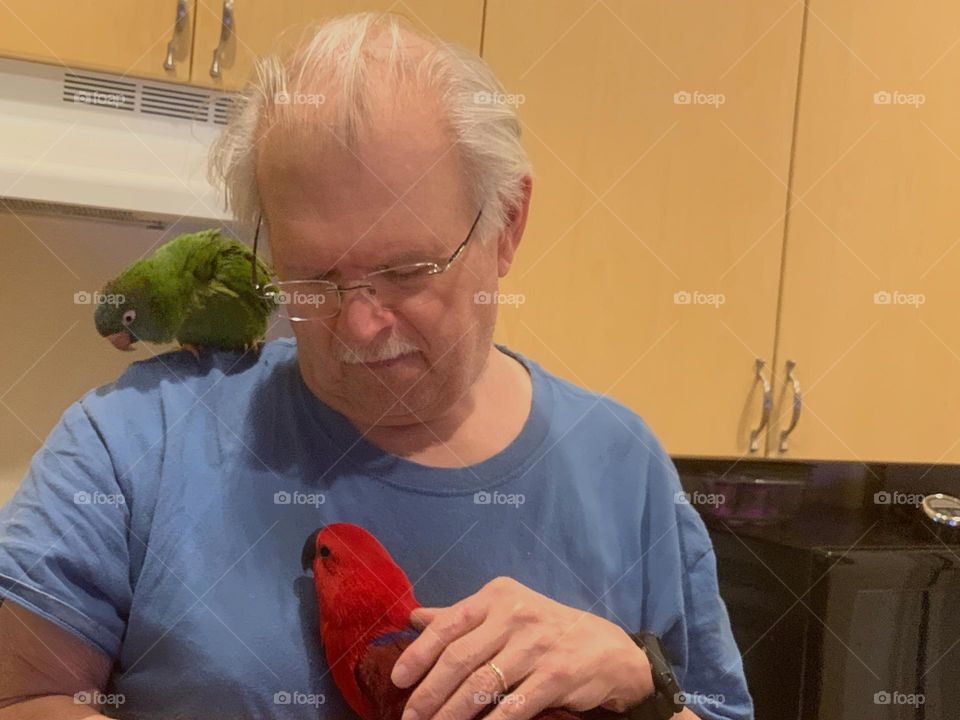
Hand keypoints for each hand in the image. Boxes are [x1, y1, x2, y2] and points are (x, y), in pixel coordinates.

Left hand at [389, 576, 653, 719]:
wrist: (606, 650)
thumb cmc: (545, 630)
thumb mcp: (505, 612)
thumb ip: (460, 616)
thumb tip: (414, 618)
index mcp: (498, 596)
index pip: (449, 624)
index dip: (419, 653)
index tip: (398, 679)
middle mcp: (516, 615)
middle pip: (460, 658)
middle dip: (429, 693)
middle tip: (409, 718)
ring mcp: (538, 645)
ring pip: (481, 685)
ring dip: (451, 714)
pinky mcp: (557, 676)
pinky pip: (513, 706)